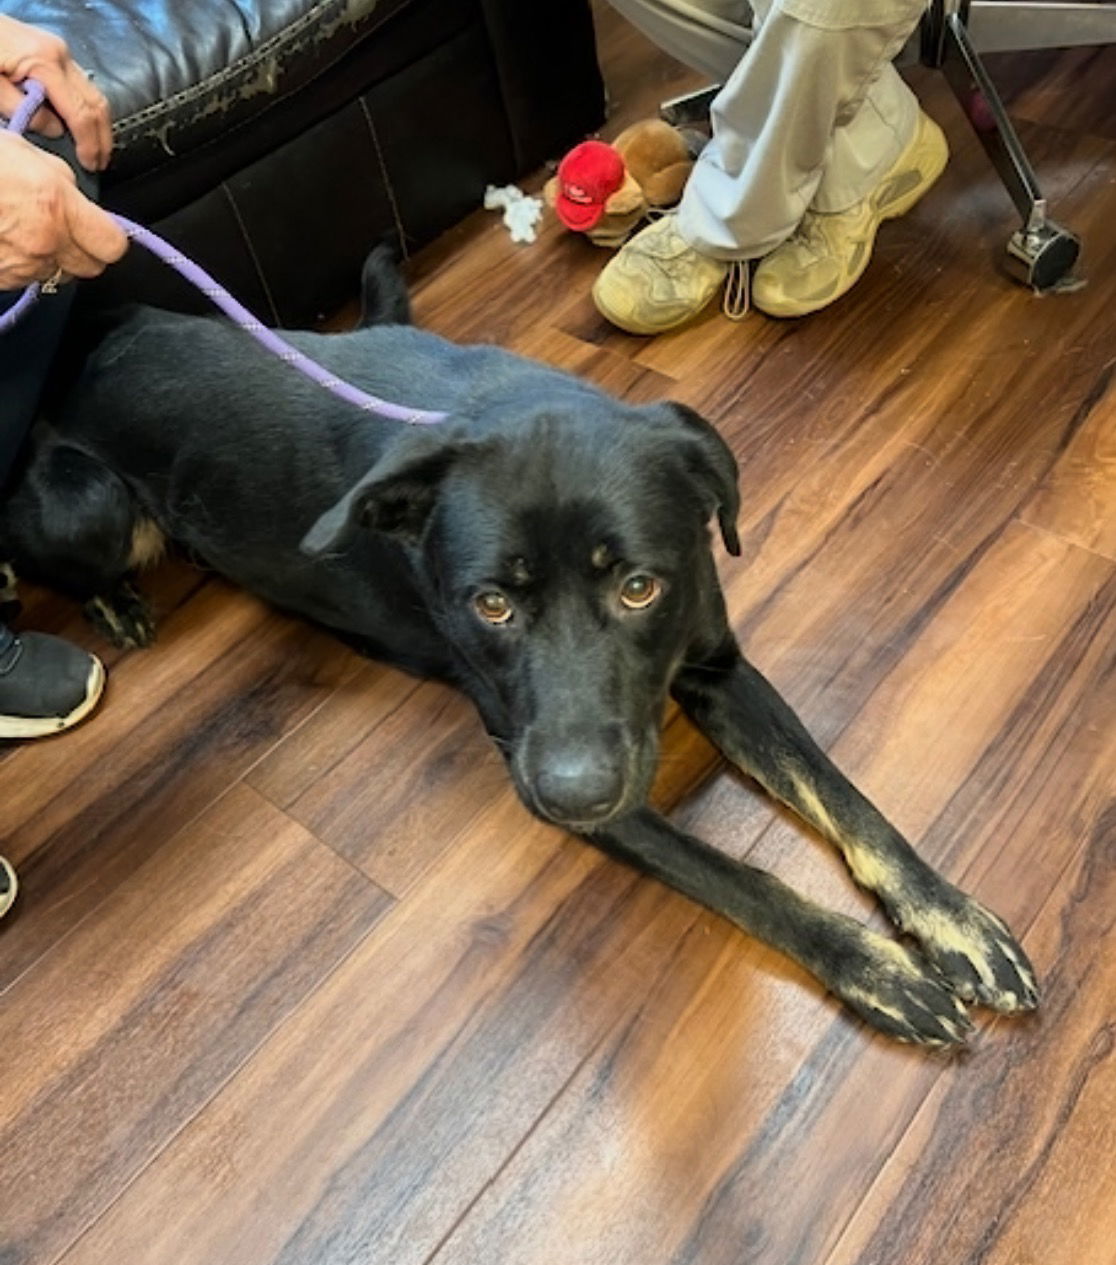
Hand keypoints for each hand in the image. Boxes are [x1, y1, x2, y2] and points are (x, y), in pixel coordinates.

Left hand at [0, 15, 112, 171]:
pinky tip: (80, 125)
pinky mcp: (52, 51)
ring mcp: (58, 50)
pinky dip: (85, 108)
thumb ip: (24, 112)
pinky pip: (80, 84)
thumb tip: (54, 129)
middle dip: (102, 137)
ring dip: (97, 124)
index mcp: (45, 62)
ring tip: (95, 148)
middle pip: (95, 103)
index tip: (90, 164)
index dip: (89, 143)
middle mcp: (60, 54)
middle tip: (100, 162)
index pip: (80, 112)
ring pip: (93, 93)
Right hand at [0, 132, 126, 289]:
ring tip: (28, 229)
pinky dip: (24, 264)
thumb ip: (61, 181)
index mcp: (56, 208)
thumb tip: (77, 199)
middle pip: (91, 267)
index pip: (113, 245)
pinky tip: (7, 239)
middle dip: (86, 250)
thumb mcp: (25, 153)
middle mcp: (43, 244)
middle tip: (69, 229)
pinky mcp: (1, 279)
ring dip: (53, 257)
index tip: (103, 228)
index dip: (110, 236)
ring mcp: (20, 266)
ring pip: (58, 274)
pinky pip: (26, 278)